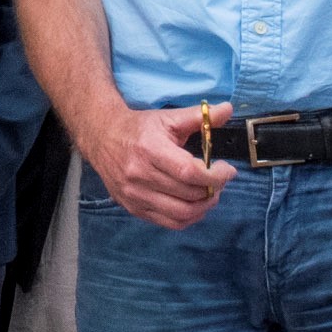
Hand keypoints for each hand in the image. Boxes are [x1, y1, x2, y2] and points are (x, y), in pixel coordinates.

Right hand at [87, 100, 233, 231]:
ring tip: (211, 193)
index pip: (188, 172)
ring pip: (181, 213)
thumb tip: (228, 109)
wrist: (102, 138)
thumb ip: (200, 116)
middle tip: (220, 179)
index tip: (227, 170)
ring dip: (204, 206)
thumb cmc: (139, 128)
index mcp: (150, 149)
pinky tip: (195, 204)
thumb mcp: (169, 118)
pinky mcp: (134, 208)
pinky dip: (189, 217)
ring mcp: (135, 195)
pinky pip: (169, 223)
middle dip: (213, 189)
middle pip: (188, 194)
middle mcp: (140, 175)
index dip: (214, 176)